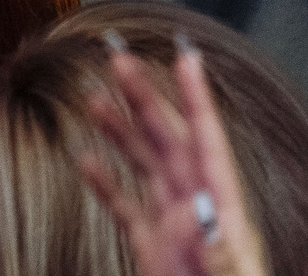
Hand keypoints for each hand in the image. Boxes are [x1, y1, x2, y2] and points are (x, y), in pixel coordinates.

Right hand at [79, 36, 269, 275]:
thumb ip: (222, 250)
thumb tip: (199, 209)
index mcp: (224, 207)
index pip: (208, 140)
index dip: (196, 98)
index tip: (184, 56)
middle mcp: (198, 206)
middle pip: (169, 139)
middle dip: (145, 97)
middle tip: (118, 58)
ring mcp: (173, 226)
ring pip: (144, 164)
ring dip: (121, 129)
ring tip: (94, 96)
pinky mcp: (152, 249)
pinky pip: (125, 207)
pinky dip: (104, 180)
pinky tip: (84, 157)